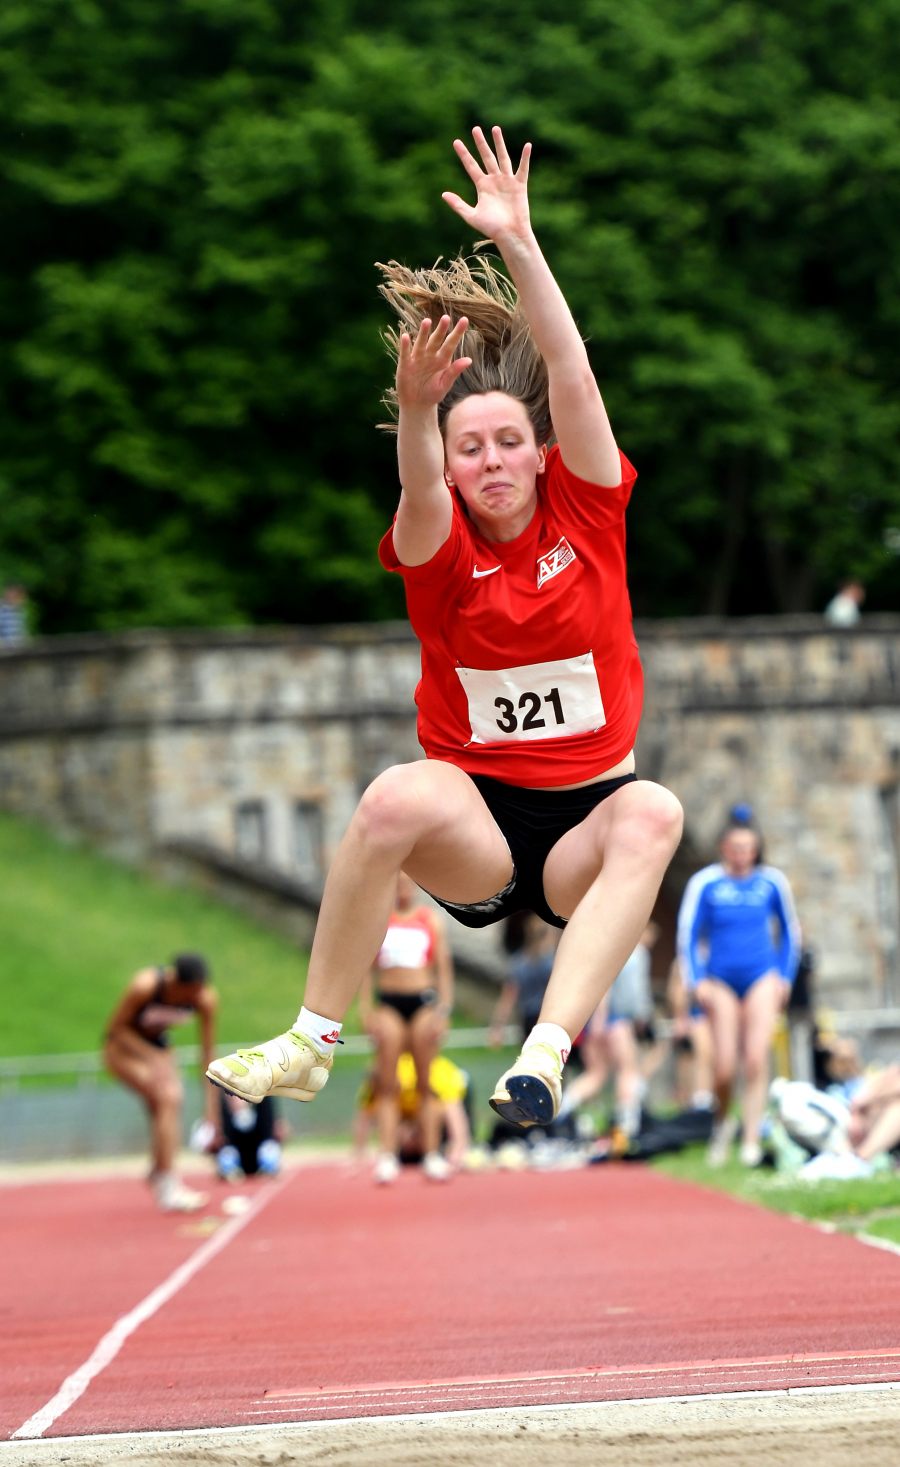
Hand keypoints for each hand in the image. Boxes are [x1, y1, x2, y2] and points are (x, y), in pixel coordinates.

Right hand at [395, 313, 470, 413]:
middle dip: (441, 329)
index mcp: (443, 359)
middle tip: (446, 317)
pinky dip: (405, 345)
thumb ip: (454, 371)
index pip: (451, 343)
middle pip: (436, 339)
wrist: (417, 404)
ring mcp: (417, 358)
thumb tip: (469, 360)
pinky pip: (405, 353)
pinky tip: (406, 336)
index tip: (465, 320)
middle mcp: (430, 355)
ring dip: (423, 333)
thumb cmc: (433, 394)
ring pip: (421, 343)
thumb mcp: (445, 384)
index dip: (458, 332)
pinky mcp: (405, 365)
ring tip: (427, 321)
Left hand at [443, 126, 531, 244]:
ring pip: (502, 158)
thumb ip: (458, 205)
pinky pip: (522, 169)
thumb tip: (443, 194)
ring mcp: (507, 181)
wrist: (509, 234)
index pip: (471, 166)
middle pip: (486, 157)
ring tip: (495, 128)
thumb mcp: (471, 216)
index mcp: (482, 186)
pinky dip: (525, 158)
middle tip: (475, 128)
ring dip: (499, 143)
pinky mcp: (519, 185)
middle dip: (481, 143)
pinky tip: (528, 145)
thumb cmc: (491, 228)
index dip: (464, 154)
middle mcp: (494, 180)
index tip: (456, 142)